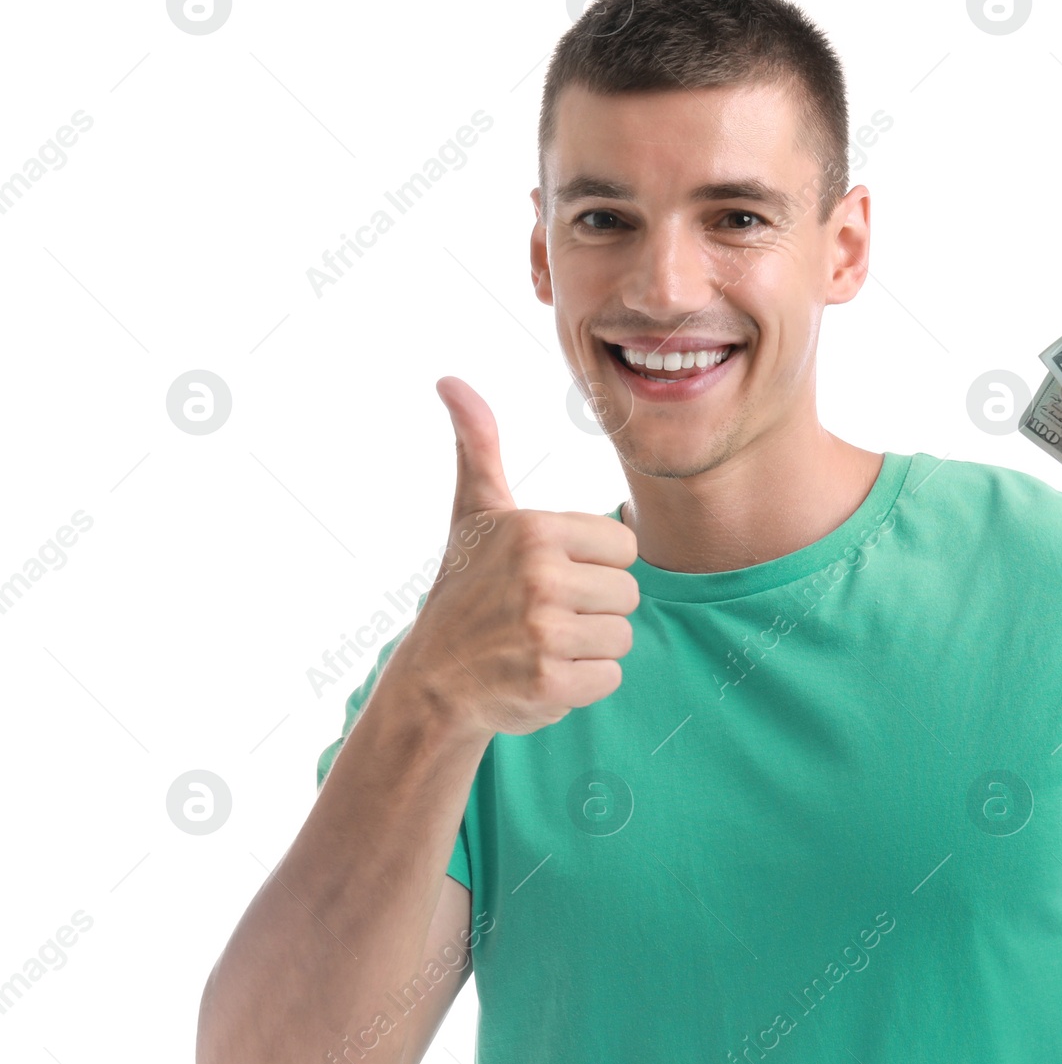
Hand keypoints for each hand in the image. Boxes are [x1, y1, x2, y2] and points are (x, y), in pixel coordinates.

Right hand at [393, 376, 639, 740]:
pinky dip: (582, 684)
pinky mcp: (549, 682)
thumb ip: (477, 445)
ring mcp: (544, 632)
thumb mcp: (473, 513)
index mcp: (535, 530)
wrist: (432, 681)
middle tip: (543, 616)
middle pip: (628, 595)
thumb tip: (450, 379)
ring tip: (541, 645)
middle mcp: (540, 576)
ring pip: (622, 638)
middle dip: (594, 610)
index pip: (624, 549)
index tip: (551, 575)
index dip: (595, 566)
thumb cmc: (464, 590)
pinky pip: (610, 678)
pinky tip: (541, 675)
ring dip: (589, 648)